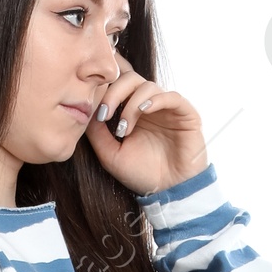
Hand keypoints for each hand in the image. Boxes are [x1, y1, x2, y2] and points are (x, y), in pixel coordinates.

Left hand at [82, 65, 208, 195]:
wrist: (169, 192)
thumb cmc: (142, 174)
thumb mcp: (110, 155)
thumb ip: (97, 133)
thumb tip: (86, 110)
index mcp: (132, 111)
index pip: (118, 83)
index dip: (104, 86)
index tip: (92, 107)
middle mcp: (149, 105)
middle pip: (130, 78)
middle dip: (113, 93)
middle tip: (104, 115)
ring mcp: (167, 108)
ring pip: (147, 86)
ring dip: (131, 104)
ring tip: (124, 130)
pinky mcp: (185, 113)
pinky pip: (171, 96)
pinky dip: (156, 99)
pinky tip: (144, 111)